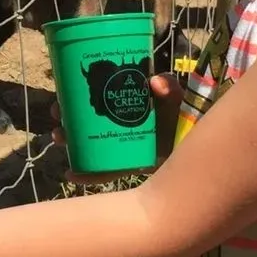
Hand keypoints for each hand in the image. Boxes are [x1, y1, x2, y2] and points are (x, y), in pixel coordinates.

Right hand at [49, 74, 181, 182]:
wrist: (200, 150)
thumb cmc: (185, 120)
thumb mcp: (175, 101)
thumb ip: (170, 88)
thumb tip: (154, 82)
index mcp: (123, 109)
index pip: (93, 104)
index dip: (73, 103)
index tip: (58, 102)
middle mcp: (117, 130)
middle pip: (84, 127)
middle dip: (65, 125)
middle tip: (56, 122)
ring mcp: (120, 150)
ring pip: (88, 147)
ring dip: (70, 144)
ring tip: (60, 139)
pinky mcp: (128, 167)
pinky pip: (103, 171)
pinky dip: (86, 173)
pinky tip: (72, 174)